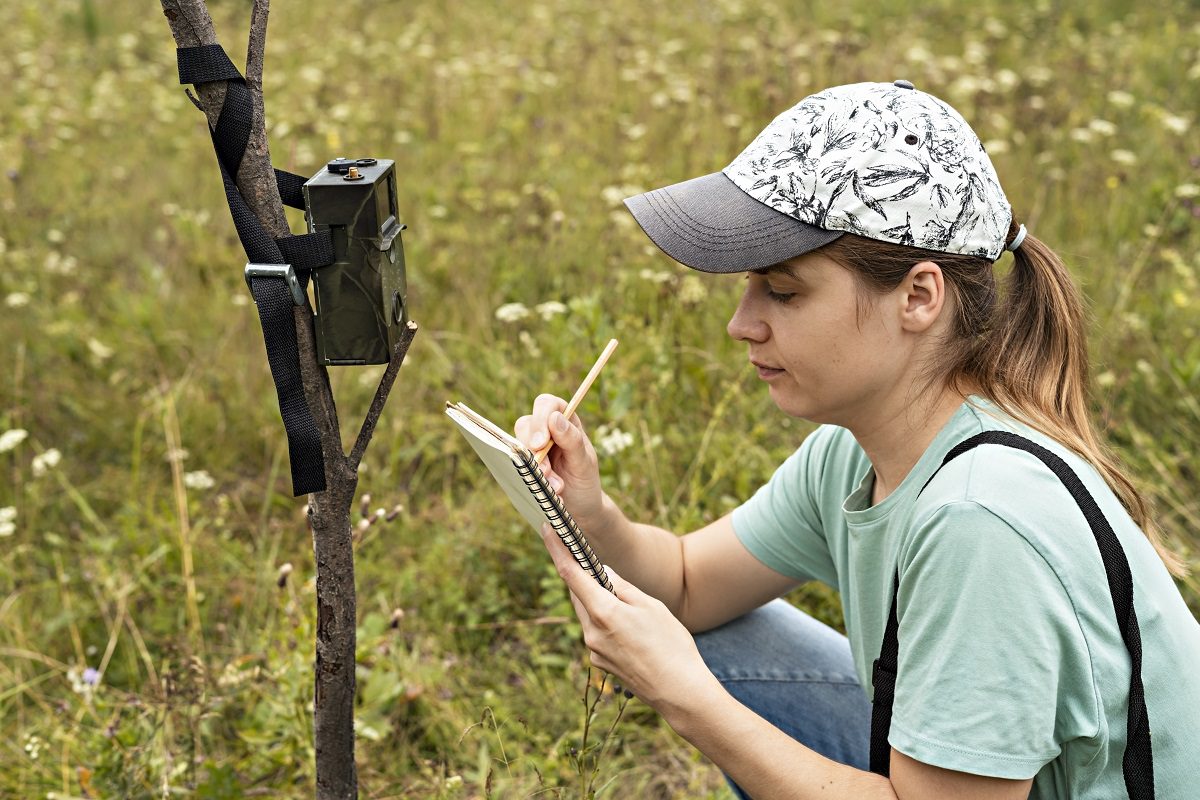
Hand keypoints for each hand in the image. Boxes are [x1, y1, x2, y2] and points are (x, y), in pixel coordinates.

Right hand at [515, 394, 605, 528]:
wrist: (580, 508)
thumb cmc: (585, 480)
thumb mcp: (584, 461)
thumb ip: (572, 439)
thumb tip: (555, 417)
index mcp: (565, 421)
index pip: (546, 404)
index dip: (540, 419)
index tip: (541, 444)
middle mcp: (546, 430)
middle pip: (526, 425)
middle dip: (533, 450)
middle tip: (547, 471)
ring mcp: (532, 447)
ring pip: (518, 447)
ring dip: (535, 469)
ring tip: (556, 487)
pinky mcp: (523, 464)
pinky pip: (516, 466)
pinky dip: (530, 480)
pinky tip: (548, 492)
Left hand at [540, 523, 719, 715]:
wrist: (679, 691)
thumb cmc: (671, 644)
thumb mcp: (650, 605)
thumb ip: (621, 586)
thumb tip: (602, 571)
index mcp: (603, 612)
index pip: (571, 574)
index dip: (557, 550)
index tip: (548, 530)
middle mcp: (591, 632)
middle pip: (578, 595)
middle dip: (583, 579)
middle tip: (594, 566)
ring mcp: (593, 650)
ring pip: (587, 615)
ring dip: (596, 602)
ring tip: (625, 604)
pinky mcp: (600, 663)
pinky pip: (596, 634)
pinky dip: (604, 623)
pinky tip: (629, 629)